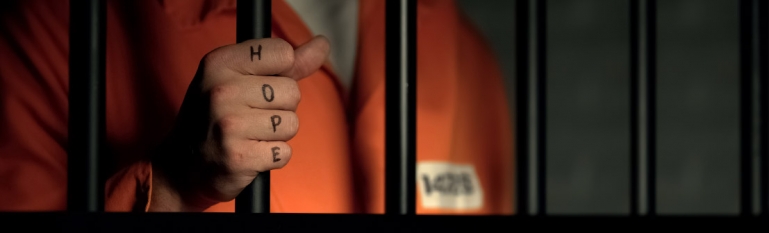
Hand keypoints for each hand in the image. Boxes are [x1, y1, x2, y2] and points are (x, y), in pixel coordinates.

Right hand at [148, 36, 329, 211]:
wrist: (182, 167)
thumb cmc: (218, 117)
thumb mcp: (240, 79)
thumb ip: (286, 63)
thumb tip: (322, 44)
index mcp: (220, 63)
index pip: (283, 52)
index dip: (283, 72)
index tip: (262, 85)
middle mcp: (222, 91)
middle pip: (292, 92)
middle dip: (281, 108)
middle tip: (252, 117)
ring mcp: (229, 125)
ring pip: (291, 124)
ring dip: (278, 135)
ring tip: (251, 136)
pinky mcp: (239, 157)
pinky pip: (284, 153)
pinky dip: (273, 157)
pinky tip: (251, 154)